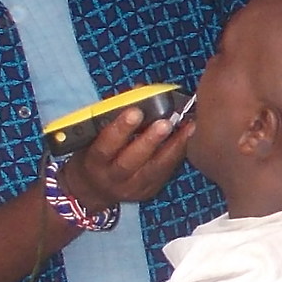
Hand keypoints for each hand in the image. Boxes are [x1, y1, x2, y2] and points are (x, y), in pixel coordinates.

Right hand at [61, 106, 194, 209]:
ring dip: (174, 146)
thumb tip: (139, 90)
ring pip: (155, 169)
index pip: (105, 146)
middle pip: (131, 161)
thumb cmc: (94, 154)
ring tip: (188, 127)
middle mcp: (112, 177)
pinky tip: (188, 137)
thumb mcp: (92, 136)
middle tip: (166, 122)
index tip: (136, 111)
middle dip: (150, 140)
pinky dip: (178, 154)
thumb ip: (112, 115)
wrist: (93, 189)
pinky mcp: (149, 191)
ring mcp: (132, 188)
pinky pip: (166, 172)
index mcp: (94, 161)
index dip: (120, 129)